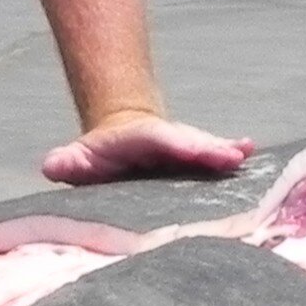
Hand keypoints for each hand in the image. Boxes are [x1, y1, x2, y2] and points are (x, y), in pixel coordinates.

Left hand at [39, 111, 255, 185]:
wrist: (118, 143)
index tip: (196, 152)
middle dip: (210, 150)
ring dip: (226, 153)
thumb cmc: (97, 158)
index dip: (178, 146)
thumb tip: (54, 164)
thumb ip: (67, 161)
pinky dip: (232, 153)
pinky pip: (215, 158)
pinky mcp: (195, 162)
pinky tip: (251, 152)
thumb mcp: (78, 158)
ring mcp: (184, 150)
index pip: (160, 141)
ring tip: (245, 153)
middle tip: (233, 156)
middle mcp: (168, 142)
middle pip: (191, 144)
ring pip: (207, 151)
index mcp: (140, 140)